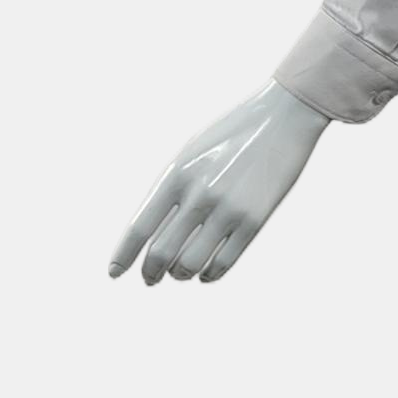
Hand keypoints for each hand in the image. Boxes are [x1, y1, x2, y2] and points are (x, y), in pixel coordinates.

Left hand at [107, 80, 330, 284]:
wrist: (284, 117)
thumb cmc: (233, 134)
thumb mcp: (192, 152)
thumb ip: (173, 188)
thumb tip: (156, 231)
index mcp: (177, 174)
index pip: (140, 227)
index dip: (124, 255)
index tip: (114, 273)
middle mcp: (199, 194)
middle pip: (162, 252)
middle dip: (151, 272)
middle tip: (150, 279)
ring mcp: (228, 210)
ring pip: (190, 264)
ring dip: (180, 274)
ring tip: (179, 273)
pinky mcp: (255, 221)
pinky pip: (224, 262)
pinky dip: (210, 274)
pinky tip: (205, 274)